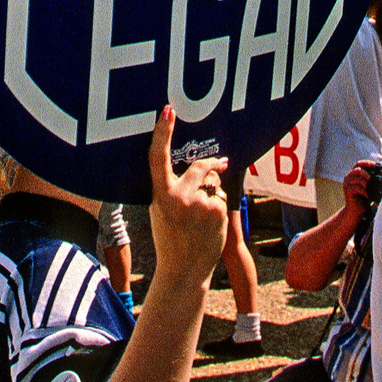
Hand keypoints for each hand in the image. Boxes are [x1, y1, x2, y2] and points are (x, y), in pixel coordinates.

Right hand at [147, 107, 227, 285]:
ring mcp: (201, 204)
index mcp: (161, 195)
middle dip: (212, 165)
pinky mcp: (218, 212)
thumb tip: (200, 165)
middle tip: (222, 162)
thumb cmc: (170, 237)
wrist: (184, 270)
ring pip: (215, 182)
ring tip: (204, 216)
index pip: (158, 157)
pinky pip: (222, 197)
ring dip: (215, 192)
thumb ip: (172, 186)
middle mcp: (180, 197)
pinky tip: (212, 224)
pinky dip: (220, 205)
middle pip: (201, 166)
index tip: (168, 111)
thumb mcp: (160, 209)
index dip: (162, 132)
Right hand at [341, 161, 374, 213]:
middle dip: (366, 173)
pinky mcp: (347, 191)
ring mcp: (347, 184)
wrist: (357, 210)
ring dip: (366, 183)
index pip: (359, 164)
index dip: (366, 163)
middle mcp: (349, 177)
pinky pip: (356, 188)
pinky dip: (364, 191)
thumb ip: (374, 179)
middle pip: (358, 169)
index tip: (375, 165)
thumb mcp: (370, 186)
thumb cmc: (365, 197)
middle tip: (372, 179)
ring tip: (370, 188)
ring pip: (357, 178)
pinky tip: (368, 195)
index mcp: (354, 174)